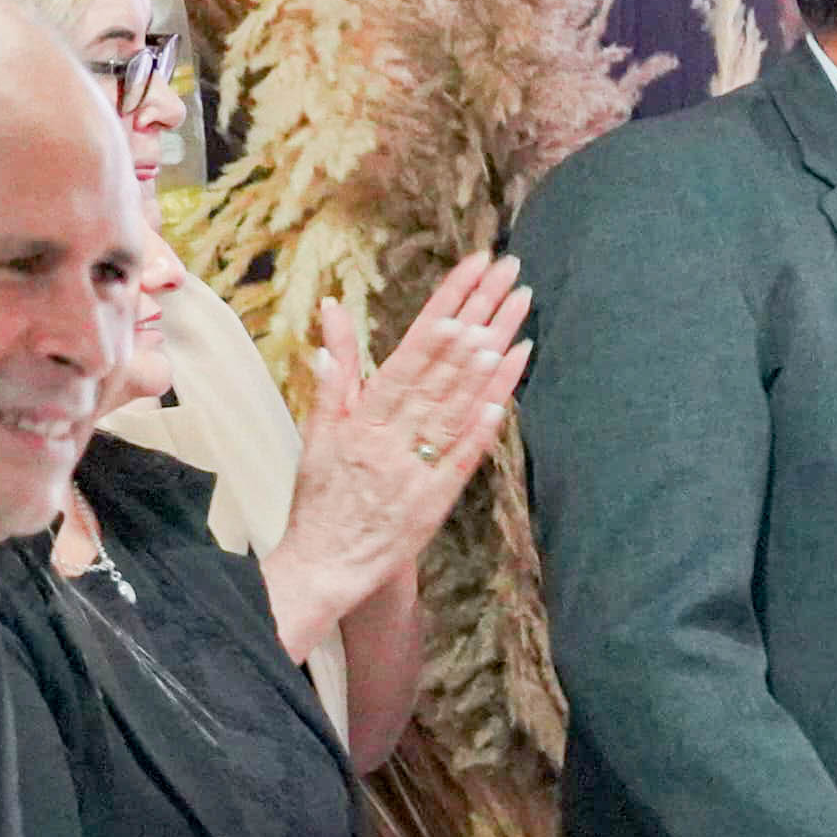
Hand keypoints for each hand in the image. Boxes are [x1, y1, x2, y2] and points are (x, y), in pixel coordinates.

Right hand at [261, 255, 532, 651]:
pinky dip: (484, 422)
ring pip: (458, 404)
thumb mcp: (318, 430)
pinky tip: (507, 389)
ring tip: (518, 315)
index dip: (444, 304)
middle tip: (510, 274)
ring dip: (490, 358)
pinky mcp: (433, 501)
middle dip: (479, 315)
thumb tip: (333, 310)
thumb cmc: (321, 498)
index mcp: (361, 417)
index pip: (410, 347)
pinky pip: (463, 456)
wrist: (322, 567)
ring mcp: (414, 470)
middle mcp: (389, 438)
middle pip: (442, 367)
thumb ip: (335, 370)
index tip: (471, 269)